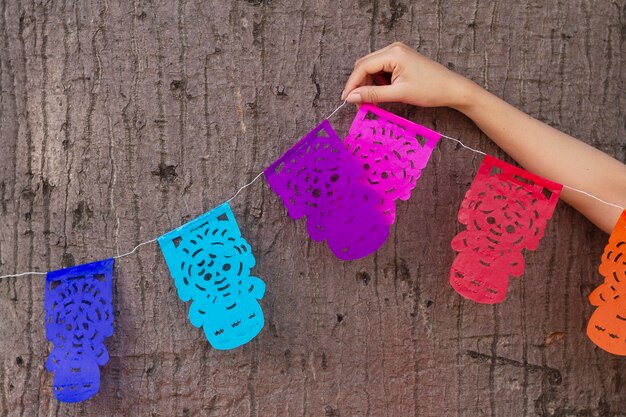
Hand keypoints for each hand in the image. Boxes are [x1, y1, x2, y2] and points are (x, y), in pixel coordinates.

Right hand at [341, 42, 476, 109]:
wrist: (451, 88)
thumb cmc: (430, 90)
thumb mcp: (399, 94)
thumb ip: (373, 94)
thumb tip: (351, 97)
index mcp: (393, 53)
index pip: (362, 67)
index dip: (352, 84)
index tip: (346, 100)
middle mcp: (393, 49)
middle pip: (364, 65)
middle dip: (359, 85)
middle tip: (359, 104)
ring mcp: (397, 52)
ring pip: (371, 68)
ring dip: (368, 85)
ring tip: (372, 101)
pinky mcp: (400, 59)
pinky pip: (381, 69)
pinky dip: (377, 82)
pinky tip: (381, 94)